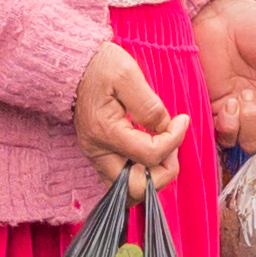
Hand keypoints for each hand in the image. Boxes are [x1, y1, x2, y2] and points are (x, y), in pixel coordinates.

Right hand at [66, 38, 184, 177]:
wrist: (74, 65)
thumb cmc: (100, 67)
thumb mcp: (128, 75)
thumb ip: (150, 106)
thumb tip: (167, 127)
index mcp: (106, 133)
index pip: (150, 156)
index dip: (174, 140)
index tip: (182, 120)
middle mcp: (98, 152)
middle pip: (136, 189)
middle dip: (163, 172)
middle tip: (172, 146)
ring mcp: (97, 156)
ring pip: (128, 191)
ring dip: (152, 176)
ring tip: (163, 149)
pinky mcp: (99, 155)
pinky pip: (122, 181)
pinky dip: (141, 174)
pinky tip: (151, 152)